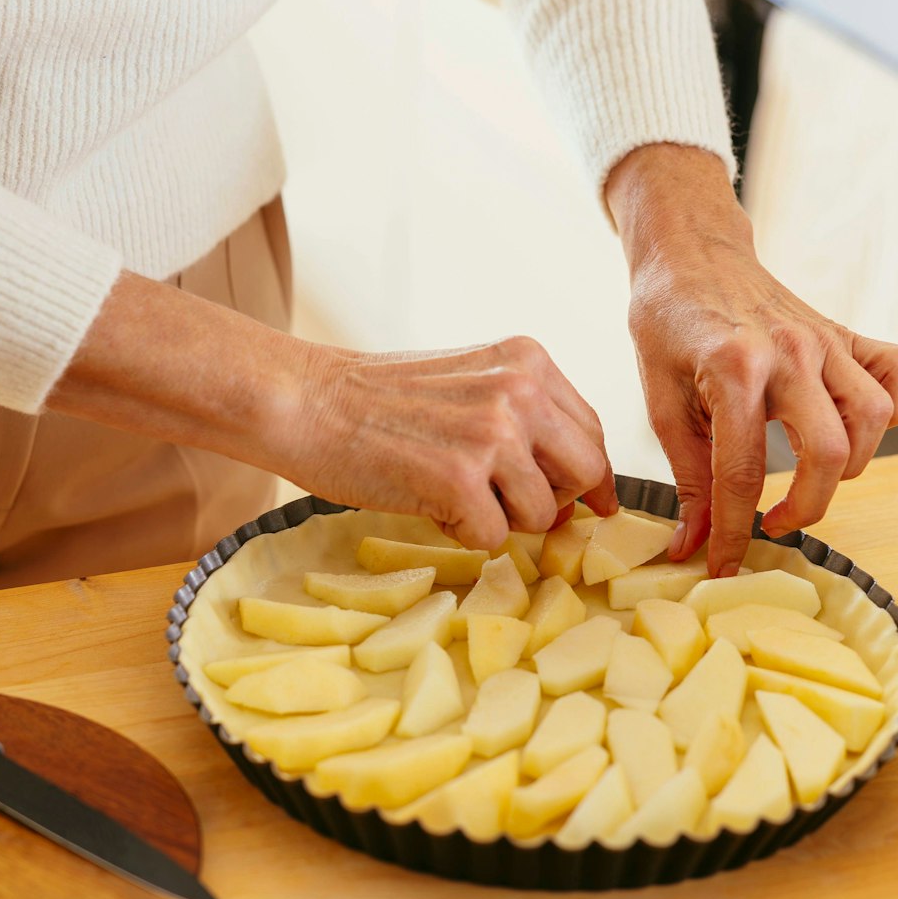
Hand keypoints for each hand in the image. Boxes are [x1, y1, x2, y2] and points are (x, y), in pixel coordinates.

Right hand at [52, 274, 614, 547]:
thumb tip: (578, 497)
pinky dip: (460, 533)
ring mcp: (494, 434)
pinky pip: (493, 537)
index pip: (589, 431)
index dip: (587, 476)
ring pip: (540, 514)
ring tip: (446, 491)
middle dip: (553, 502)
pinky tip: (425, 501)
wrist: (306, 401)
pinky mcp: (462, 479)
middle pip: (583, 473)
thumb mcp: (468, 385)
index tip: (591, 505)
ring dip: (499, 520)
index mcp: (527, 361)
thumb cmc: (378, 401)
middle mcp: (521, 390)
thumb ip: (524, 421)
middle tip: (506, 507)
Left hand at [607, 144, 897, 576]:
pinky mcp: (847, 333)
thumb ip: (687, 476)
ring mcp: (827, 339)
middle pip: (829, 453)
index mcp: (734, 368)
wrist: (691, 254)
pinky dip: (894, 408)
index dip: (732, 531)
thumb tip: (694, 545)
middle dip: (806, 507)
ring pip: (875, 419)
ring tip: (808, 479)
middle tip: (774, 524)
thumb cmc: (668, 327)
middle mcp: (791, 350)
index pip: (742, 472)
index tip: (723, 565)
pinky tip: (857, 429)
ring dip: (849, 467)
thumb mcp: (663, 403)